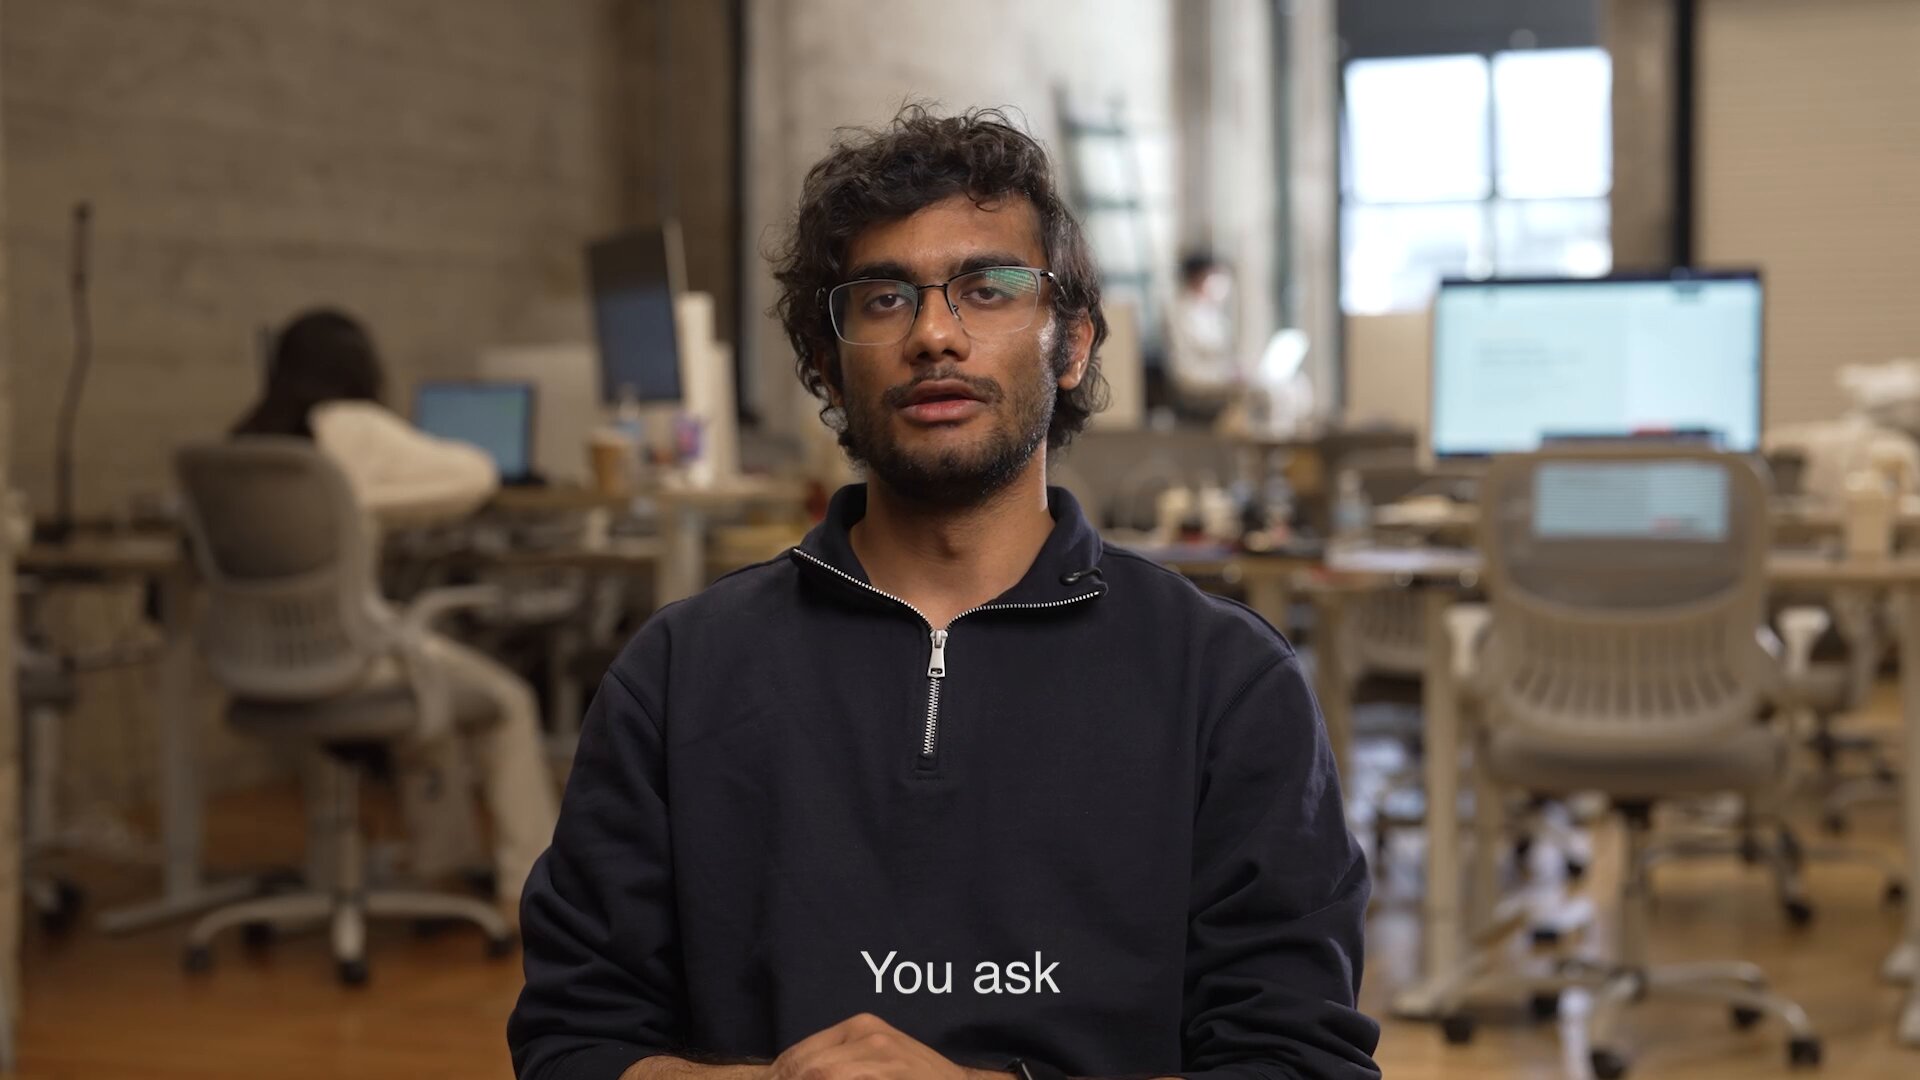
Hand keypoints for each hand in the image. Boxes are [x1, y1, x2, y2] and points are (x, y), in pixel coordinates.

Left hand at [767, 1013, 1000, 1079]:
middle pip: (804, 1065)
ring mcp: (879, 1052)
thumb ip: (842, 1065)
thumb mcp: (877, 1062)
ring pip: (819, 1074)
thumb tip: (792, 1076)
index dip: (776, 1076)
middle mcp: (866, 1032)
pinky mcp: (889, 1069)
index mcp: (858, 1026)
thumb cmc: (915, 1079)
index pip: (798, 1053)